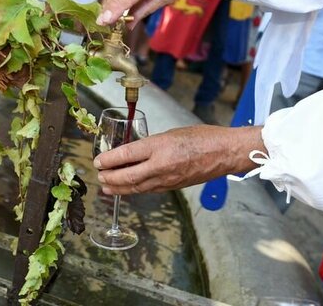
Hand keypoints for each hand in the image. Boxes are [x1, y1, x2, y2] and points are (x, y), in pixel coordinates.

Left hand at [94, 125, 264, 194]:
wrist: (224, 153)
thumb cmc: (202, 137)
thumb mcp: (171, 133)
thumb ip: (151, 144)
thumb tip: (133, 151)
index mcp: (159, 146)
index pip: (126, 155)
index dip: (108, 160)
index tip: (98, 161)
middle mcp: (160, 165)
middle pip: (127, 176)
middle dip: (109, 177)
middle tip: (99, 175)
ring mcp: (167, 179)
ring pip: (136, 187)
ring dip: (118, 188)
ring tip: (106, 187)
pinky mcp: (173, 187)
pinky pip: (148, 190)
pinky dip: (134, 190)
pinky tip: (127, 190)